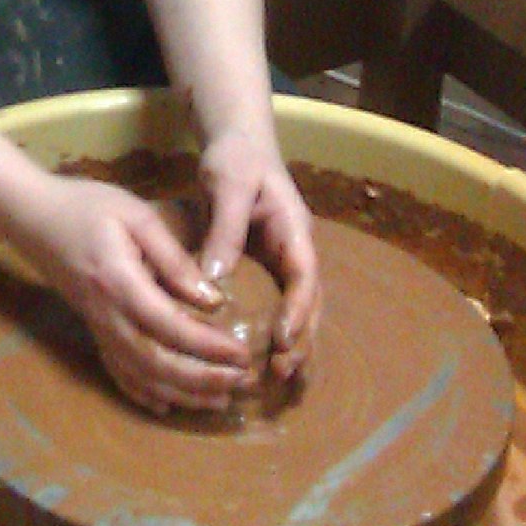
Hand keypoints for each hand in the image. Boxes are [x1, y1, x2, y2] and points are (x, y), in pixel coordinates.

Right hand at [14, 173, 256, 415]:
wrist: (33, 216)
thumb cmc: (86, 205)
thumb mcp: (136, 215)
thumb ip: (173, 258)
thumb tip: (212, 299)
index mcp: (120, 283)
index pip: (170, 327)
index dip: (208, 347)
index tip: (242, 354)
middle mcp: (106, 315)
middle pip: (156, 363)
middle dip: (202, 380)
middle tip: (241, 383)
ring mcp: (96, 327)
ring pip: (140, 375)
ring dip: (181, 393)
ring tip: (219, 400)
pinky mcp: (91, 329)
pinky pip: (117, 372)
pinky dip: (143, 393)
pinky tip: (168, 405)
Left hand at [196, 128, 320, 385]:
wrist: (237, 141)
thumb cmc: (234, 158)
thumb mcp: (226, 184)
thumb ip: (224, 229)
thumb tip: (215, 279)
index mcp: (293, 229)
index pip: (304, 276)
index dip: (297, 310)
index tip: (281, 339)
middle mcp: (296, 250)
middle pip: (309, 302)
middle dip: (300, 339)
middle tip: (280, 373)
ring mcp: (285, 261)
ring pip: (300, 310)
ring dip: (295, 345)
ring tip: (281, 383)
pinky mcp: (268, 269)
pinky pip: (279, 306)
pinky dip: (280, 336)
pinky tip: (268, 364)